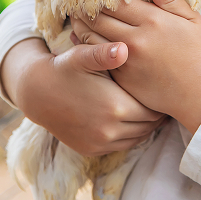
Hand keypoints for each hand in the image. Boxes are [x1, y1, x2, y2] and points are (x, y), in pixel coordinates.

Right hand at [0, 37, 165, 155]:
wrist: (36, 92)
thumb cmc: (64, 68)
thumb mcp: (82, 55)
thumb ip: (104, 52)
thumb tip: (123, 48)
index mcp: (115, 107)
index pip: (153, 110)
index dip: (159, 99)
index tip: (164, 88)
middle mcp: (109, 131)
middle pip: (148, 126)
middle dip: (156, 113)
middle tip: (161, 98)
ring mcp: (100, 144)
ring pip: (137, 138)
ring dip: (144, 125)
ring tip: (149, 107)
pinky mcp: (91, 150)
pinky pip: (122, 145)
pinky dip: (130, 134)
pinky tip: (132, 119)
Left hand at [72, 0, 200, 133]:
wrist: (199, 94)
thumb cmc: (197, 53)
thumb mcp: (191, 20)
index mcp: (153, 21)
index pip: (116, 1)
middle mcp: (136, 39)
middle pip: (99, 17)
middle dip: (85, 7)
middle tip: (75, 1)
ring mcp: (126, 59)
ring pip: (92, 37)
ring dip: (80, 25)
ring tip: (75, 17)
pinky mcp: (121, 77)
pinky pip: (96, 58)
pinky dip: (85, 46)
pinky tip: (81, 39)